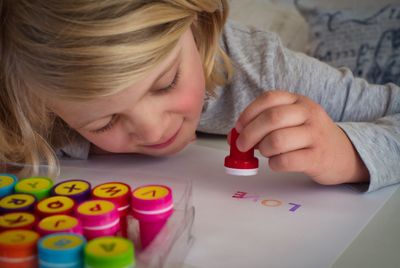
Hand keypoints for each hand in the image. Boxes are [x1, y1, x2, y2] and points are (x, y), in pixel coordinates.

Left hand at [234, 90, 369, 184]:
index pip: (269, 98)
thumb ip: (268, 123)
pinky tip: (276, 163)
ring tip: (266, 153)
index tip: (239, 127)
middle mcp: (309, 114)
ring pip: (276, 141)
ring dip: (263, 149)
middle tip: (242, 145)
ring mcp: (315, 136)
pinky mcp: (317, 158)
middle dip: (249, 134)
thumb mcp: (295, 120)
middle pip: (271, 119)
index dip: (248, 113)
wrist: (345, 154)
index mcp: (299, 101)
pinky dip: (273, 164)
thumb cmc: (310, 136)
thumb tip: (236, 136)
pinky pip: (285, 161)